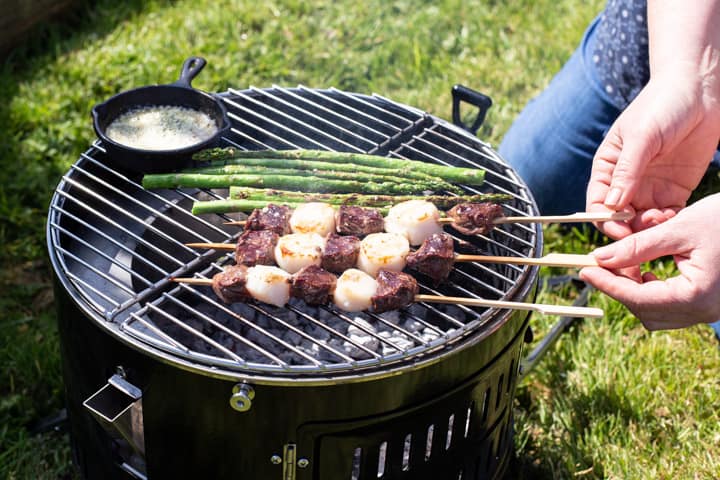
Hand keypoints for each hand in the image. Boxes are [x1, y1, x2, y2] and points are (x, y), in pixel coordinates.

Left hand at [580, 193, 719, 329]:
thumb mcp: (680, 228)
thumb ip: (638, 247)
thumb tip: (600, 258)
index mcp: (696, 295)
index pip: (638, 299)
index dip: (607, 284)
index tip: (584, 269)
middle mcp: (704, 310)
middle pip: (645, 311)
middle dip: (619, 289)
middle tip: (600, 263)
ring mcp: (709, 310)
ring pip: (656, 313)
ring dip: (634, 291)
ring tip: (621, 263)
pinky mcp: (710, 303)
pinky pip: (672, 307)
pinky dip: (651, 292)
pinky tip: (644, 269)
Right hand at [586, 73, 719, 239]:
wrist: (698, 90)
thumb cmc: (661, 106)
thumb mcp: (641, 137)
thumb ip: (627, 171)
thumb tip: (613, 205)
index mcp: (607, 168)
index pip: (598, 202)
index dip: (604, 220)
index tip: (619, 230)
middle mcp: (625, 181)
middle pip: (618, 217)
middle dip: (628, 228)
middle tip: (645, 228)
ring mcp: (650, 187)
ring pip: (642, 220)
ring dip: (649, 227)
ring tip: (662, 218)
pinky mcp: (674, 190)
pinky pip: (667, 215)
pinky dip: (668, 222)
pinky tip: (673, 216)